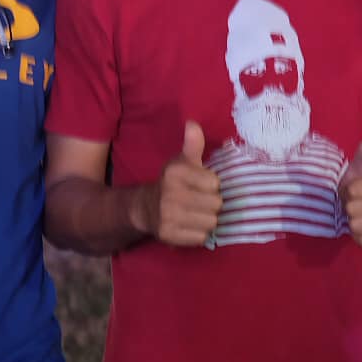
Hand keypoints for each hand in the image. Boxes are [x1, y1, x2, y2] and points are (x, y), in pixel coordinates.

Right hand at [133, 122, 222, 247]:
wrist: (145, 208)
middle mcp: (170, 194)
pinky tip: (189, 225)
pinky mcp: (169, 235)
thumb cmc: (172, 183)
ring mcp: (168, 216)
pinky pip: (201, 238)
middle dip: (211, 203)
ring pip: (211, 222)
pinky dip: (198, 234)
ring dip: (206, 219)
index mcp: (175, 172)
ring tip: (195, 213)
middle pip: (216, 204)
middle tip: (199, 201)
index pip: (215, 183)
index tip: (200, 185)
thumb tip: (192, 124)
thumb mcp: (182, 161)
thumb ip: (193, 144)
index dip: (211, 185)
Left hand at [340, 136, 361, 250]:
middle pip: (351, 210)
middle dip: (349, 208)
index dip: (347, 191)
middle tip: (356, 205)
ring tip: (360, 216)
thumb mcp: (360, 171)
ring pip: (356, 226)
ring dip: (353, 223)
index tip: (352, 191)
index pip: (351, 191)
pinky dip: (360, 237)